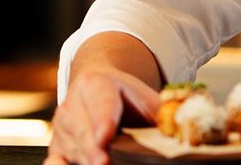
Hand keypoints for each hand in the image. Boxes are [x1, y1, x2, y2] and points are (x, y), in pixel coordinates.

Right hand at [44, 68, 161, 164]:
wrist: (95, 87)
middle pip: (84, 132)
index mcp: (96, 84)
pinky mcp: (56, 147)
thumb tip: (185, 126)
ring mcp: (62, 128)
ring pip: (73, 150)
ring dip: (86, 161)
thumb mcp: (145, 97)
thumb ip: (164, 111)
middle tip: (104, 164)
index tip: (106, 137)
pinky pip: (55, 161)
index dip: (103, 121)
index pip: (101, 103)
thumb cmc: (126, 97)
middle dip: (94, 151)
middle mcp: (72, 105)